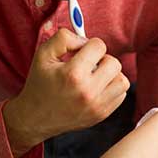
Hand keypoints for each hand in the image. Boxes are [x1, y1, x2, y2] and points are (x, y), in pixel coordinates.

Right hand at [3, 29, 129, 155]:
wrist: (34, 118)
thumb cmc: (40, 83)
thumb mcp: (43, 55)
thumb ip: (64, 38)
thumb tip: (85, 38)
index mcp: (73, 74)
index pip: (99, 46)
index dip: (89, 45)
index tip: (81, 52)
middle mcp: (88, 92)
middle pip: (114, 63)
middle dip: (102, 59)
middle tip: (89, 64)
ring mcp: (96, 106)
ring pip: (122, 80)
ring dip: (111, 75)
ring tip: (95, 76)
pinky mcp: (102, 114)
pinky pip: (121, 94)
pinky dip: (112, 88)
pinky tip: (97, 88)